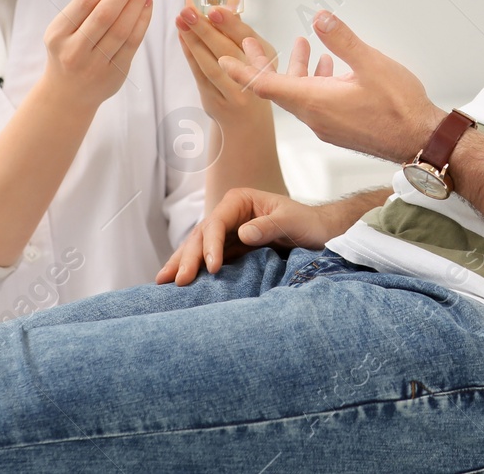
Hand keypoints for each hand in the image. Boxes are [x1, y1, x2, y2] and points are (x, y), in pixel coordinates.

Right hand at [40, 0, 151, 110]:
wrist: (67, 95)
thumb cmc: (69, 50)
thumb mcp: (66, 28)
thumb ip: (88, 4)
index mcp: (58, 33)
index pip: (86, 0)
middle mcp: (74, 50)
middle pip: (105, 13)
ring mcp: (95, 65)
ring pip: (122, 29)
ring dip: (137, 2)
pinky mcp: (115, 74)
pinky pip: (132, 43)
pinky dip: (143, 21)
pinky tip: (148, 4)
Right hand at [155, 186, 349, 285]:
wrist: (320, 234)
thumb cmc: (308, 223)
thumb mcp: (292, 222)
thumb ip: (269, 226)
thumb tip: (243, 233)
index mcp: (240, 201)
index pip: (217, 222)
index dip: (211, 244)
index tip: (212, 267)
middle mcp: (229, 215)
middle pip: (201, 235)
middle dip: (188, 257)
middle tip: (178, 281)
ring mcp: (227, 233)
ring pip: (197, 247)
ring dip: (182, 264)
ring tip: (163, 282)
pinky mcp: (230, 250)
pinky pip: (206, 260)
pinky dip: (193, 270)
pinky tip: (178, 282)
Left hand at [174, 3, 275, 125]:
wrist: (248, 122)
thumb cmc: (251, 80)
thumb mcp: (257, 57)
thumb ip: (240, 34)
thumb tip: (224, 5)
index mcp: (265, 61)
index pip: (246, 38)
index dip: (229, 23)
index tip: (213, 9)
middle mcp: (252, 78)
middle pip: (226, 51)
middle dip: (205, 29)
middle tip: (189, 11)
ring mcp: (233, 92)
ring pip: (210, 64)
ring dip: (193, 41)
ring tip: (181, 21)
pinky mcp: (215, 101)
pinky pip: (200, 75)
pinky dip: (190, 55)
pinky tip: (183, 39)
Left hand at [217, 10, 444, 162]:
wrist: (421, 142)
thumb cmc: (399, 108)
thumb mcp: (372, 65)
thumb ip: (344, 40)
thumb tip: (320, 17)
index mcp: (314, 101)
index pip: (267, 85)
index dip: (242, 70)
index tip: (221, 58)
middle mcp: (314, 116)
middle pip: (278, 87)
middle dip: (262, 62)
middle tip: (246, 40)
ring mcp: (326, 124)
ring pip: (300, 93)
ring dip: (294, 69)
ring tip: (296, 43)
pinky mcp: (339, 126)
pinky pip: (316, 101)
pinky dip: (314, 80)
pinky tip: (329, 65)